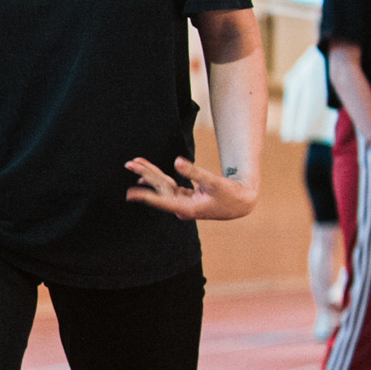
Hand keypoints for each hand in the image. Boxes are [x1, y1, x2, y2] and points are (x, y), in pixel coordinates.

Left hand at [124, 155, 256, 222]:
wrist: (242, 203)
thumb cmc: (230, 195)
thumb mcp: (213, 183)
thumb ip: (194, 172)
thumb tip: (176, 161)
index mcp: (187, 208)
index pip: (162, 201)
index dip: (146, 196)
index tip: (130, 194)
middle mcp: (181, 207)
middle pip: (159, 188)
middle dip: (144, 174)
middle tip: (128, 163)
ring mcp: (182, 202)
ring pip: (162, 186)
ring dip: (149, 174)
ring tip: (133, 164)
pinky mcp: (185, 198)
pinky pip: (168, 186)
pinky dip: (158, 178)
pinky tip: (145, 175)